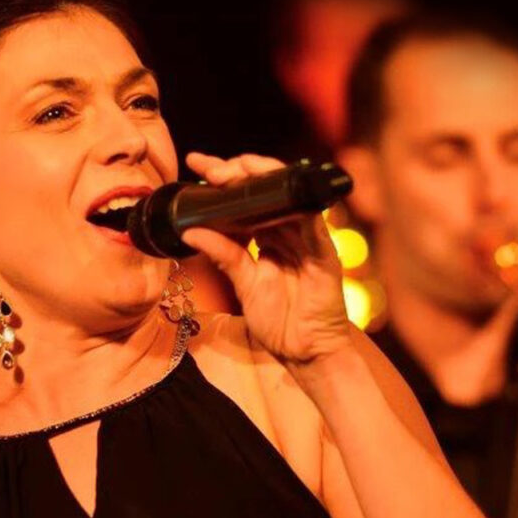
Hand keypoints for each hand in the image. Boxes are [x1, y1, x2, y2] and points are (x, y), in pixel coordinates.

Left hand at [177, 152, 353, 366]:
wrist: (306, 353)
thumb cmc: (280, 321)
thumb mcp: (244, 284)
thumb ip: (223, 255)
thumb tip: (191, 232)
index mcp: (270, 236)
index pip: (247, 198)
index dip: (225, 179)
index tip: (197, 164)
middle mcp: (290, 231)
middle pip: (269, 189)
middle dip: (240, 171)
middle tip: (211, 169)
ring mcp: (309, 240)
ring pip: (291, 196)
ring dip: (264, 179)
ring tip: (235, 171)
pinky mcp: (325, 254)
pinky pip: (314, 223)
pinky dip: (298, 207)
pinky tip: (279, 192)